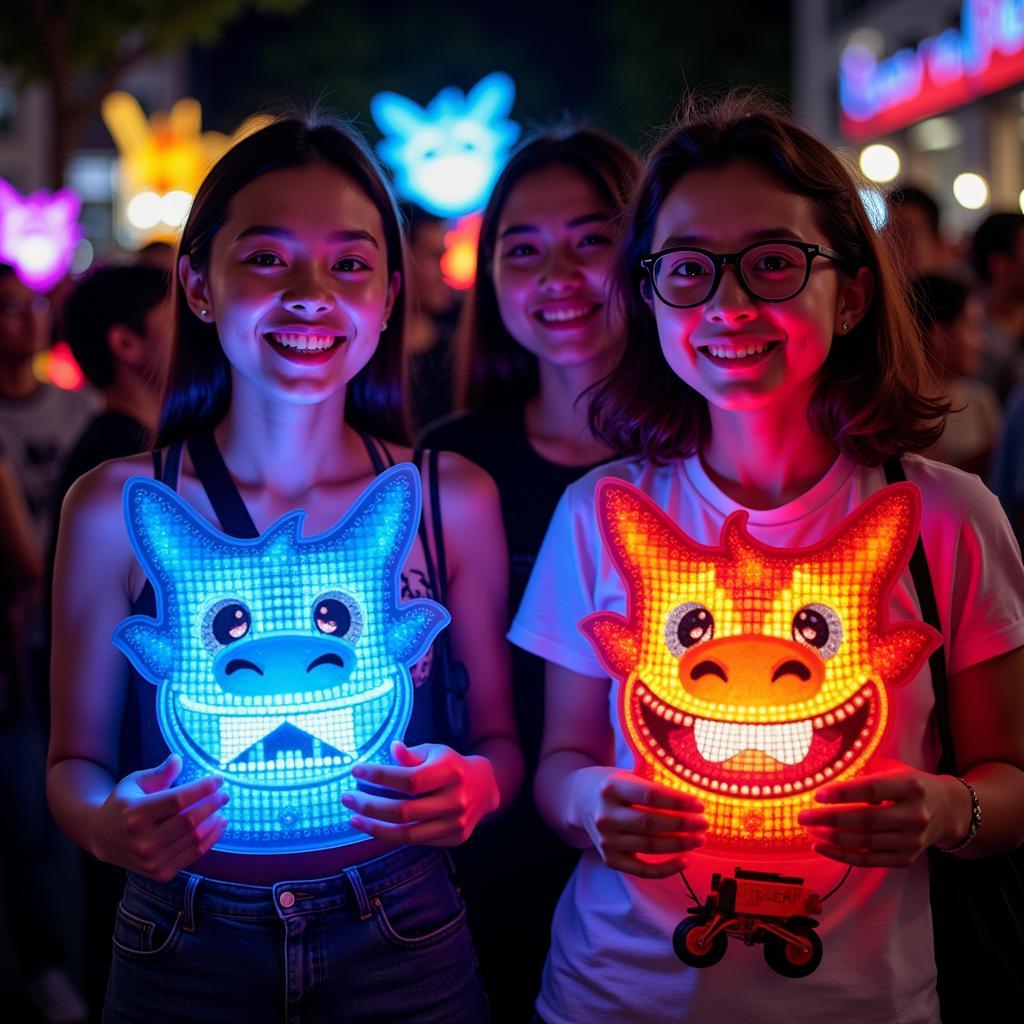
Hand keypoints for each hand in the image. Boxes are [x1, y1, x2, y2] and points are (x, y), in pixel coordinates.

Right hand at [91, 754, 228, 880]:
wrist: (102, 838)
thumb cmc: (123, 804)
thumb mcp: (134, 783)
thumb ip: (158, 773)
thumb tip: (178, 759)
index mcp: (135, 814)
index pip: (178, 800)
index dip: (202, 789)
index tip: (218, 780)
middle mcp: (143, 840)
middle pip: (189, 820)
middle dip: (213, 804)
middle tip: (225, 794)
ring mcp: (152, 860)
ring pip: (194, 839)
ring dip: (214, 821)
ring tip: (222, 809)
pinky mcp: (160, 873)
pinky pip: (194, 854)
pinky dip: (211, 839)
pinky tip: (218, 825)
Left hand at [344, 741, 499, 845]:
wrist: (485, 787)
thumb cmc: (451, 766)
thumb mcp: (434, 752)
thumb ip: (412, 755)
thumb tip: (392, 748)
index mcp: (450, 772)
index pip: (408, 779)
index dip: (379, 776)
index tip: (356, 771)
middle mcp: (455, 800)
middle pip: (403, 810)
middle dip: (369, 805)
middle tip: (346, 798)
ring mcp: (456, 823)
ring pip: (406, 833)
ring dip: (374, 827)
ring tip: (354, 817)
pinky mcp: (454, 839)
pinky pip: (415, 841)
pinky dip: (391, 834)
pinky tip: (375, 826)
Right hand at [568, 766, 706, 878]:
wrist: (580, 800)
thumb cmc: (614, 787)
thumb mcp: (627, 777)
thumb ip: (652, 789)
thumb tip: (693, 804)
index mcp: (611, 788)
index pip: (650, 796)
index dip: (678, 801)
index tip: (699, 804)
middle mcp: (606, 815)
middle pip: (651, 823)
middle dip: (683, 824)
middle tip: (703, 823)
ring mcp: (606, 840)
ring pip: (650, 846)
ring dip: (680, 844)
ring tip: (699, 839)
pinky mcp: (610, 859)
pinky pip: (642, 870)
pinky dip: (666, 869)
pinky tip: (685, 860)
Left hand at [798, 763, 968, 866]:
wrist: (949, 811)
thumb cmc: (911, 786)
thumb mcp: (895, 771)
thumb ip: (867, 774)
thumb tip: (829, 782)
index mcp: (910, 786)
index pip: (872, 790)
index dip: (843, 793)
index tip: (817, 794)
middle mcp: (915, 815)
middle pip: (865, 820)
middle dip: (829, 819)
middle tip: (803, 816)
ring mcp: (912, 840)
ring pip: (864, 842)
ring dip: (831, 838)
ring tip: (808, 829)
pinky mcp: (906, 858)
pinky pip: (868, 860)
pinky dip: (841, 855)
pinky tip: (821, 846)